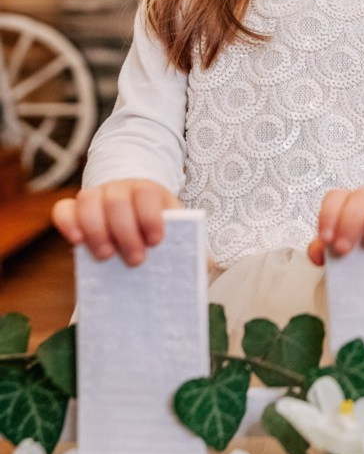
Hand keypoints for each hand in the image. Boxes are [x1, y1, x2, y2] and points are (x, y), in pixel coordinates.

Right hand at [51, 179, 182, 266]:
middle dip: (125, 230)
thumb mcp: (175, 229)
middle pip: (117, 199)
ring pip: (88, 200)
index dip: (150, 215)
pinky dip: (67, 223)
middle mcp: (120, 188)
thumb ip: (189, 244)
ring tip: (106, 255)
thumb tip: (210, 265)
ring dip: (96, 229)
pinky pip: (63, 209)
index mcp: (149, 191)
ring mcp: (95, 196)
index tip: (156, 240)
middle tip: (135, 259)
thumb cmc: (155, 226)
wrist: (131, 210)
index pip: (147, 193)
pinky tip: (76, 242)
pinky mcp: (74, 208)